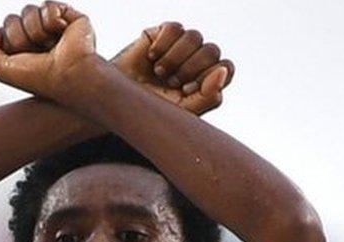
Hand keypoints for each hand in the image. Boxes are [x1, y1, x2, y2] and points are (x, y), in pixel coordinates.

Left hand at [0, 2, 96, 98]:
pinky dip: (52, 21)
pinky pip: (48, 5)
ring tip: (51, 45)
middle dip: (20, 37)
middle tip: (37, 52)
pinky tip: (62, 33)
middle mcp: (36, 37)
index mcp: (22, 49)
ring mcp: (52, 26)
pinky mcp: (69, 16)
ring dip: (36, 31)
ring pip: (28, 10)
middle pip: (12, 19)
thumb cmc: (40, 78)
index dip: (9, 42)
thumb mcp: (1, 70)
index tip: (22, 58)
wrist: (69, 75)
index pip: (2, 30)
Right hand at [111, 22, 234, 114]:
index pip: (226, 67)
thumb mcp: (182, 111)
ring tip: (160, 72)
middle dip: (190, 68)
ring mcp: (180, 45)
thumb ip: (209, 96)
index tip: (186, 89)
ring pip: (195, 36)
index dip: (209, 76)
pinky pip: (175, 28)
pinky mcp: (162, 33)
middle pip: (212, 50)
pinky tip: (152, 57)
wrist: (117, 100)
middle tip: (170, 82)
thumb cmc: (151, 109)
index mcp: (207, 79)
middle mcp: (196, 59)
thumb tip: (222, 72)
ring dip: (176, 57)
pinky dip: (164, 44)